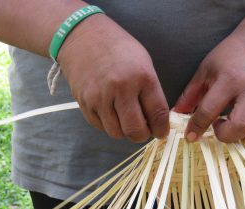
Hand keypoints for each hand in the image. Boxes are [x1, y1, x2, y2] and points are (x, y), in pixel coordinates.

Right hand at [58, 14, 169, 141]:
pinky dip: (109, 125)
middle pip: (135, 130)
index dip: (162, 129)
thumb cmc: (118, 48)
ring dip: (125, 131)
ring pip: (116, 133)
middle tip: (144, 130)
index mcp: (142, 77)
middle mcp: (121, 89)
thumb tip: (156, 119)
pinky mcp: (84, 103)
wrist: (82, 36)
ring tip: (126, 120)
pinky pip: (100, 127)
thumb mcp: (143, 62)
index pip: (157, 114)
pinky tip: (112, 113)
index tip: (161, 132)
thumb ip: (151, 91)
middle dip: (143, 135)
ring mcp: (99, 97)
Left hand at [175, 26, 244, 141]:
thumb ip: (190, 94)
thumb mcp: (204, 71)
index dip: (197, 126)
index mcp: (229, 80)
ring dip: (242, 137)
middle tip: (217, 127)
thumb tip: (176, 114)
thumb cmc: (228, 57)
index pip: (209, 110)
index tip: (190, 136)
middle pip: (241, 126)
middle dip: (224, 135)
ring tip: (232, 125)